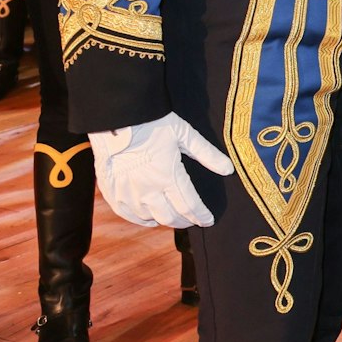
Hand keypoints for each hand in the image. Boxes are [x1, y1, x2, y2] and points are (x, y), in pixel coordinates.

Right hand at [90, 112, 234, 228]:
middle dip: (185, 221)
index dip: (201, 216)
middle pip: (171, 217)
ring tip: (174, 217)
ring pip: (150, 218)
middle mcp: (148, 190)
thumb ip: (207, 154)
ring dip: (165, 220)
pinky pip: (129, 215)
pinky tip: (150, 218)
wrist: (116, 120)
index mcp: (168, 176)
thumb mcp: (184, 134)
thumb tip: (228, 169)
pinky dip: (142, 220)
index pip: (190, 205)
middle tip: (193, 220)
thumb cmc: (152, 124)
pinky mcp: (112, 194)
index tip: (209, 220)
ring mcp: (128, 194)